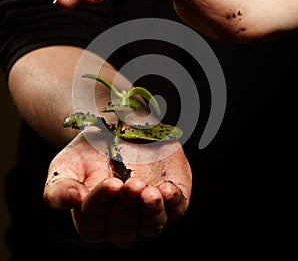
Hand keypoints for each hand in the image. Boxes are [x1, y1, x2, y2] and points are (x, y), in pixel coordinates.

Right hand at [44, 128, 191, 246]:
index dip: (101, 203)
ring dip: (152, 210)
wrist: (118, 131)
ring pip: (151, 225)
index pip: (94, 220)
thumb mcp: (67, 164)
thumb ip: (59, 187)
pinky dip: (174, 202)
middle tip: (130, 183)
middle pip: (124, 228)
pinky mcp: (171, 200)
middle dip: (127, 206)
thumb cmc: (91, 152)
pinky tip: (167, 190)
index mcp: (92, 218)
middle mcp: (121, 223)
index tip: (110, 182)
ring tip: (151, 191)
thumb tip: (71, 200)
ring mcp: (147, 214)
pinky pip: (176, 209)